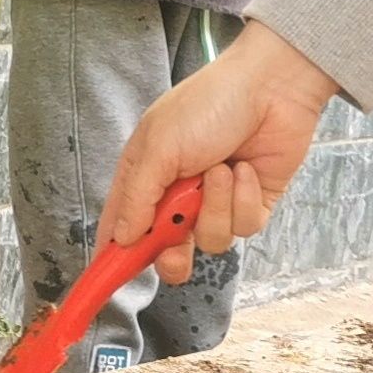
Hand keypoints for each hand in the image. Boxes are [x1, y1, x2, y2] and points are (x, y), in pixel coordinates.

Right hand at [95, 21, 340, 285]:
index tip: (100, 285)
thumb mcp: (159, 146)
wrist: (271, 87)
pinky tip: (243, 169)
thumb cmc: (208, 104)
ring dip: (215, 207)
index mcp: (146, 176)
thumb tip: (122, 239)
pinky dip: (242, 198)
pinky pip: (244, 227)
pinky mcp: (251, 205)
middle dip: (173, 255)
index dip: (112, 257)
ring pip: (211, 242)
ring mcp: (216, 202)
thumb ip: (138, 197)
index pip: (121, 227)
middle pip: (167, 251)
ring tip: (220, 170)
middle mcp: (178, 195)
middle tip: (176, 248)